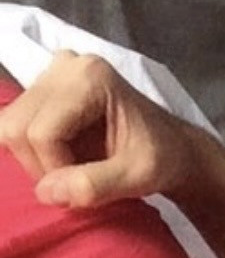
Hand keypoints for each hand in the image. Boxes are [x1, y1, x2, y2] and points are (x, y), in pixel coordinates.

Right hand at [0, 51, 196, 208]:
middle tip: (75, 184)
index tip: (83, 189)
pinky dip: (35, 150)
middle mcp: (65, 66)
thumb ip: (95, 185)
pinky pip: (18, 123)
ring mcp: (52, 73)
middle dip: (40, 165)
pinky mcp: (45, 87)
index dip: (54, 169)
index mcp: (90, 78)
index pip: (42, 133)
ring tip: (73, 172)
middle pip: (17, 125)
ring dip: (36, 160)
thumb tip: (46, 192)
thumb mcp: (138, 178)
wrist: (174, 149)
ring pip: (11, 125)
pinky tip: (66, 159)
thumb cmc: (164, 160)